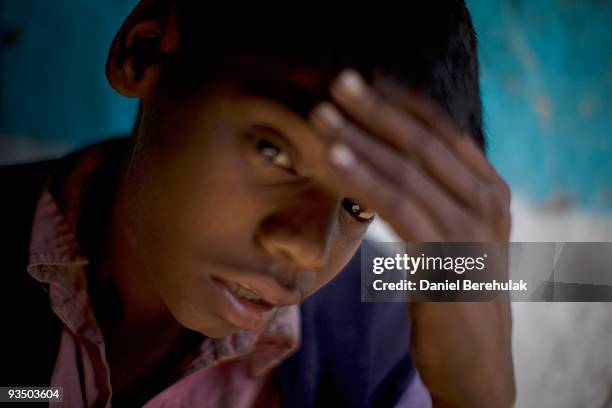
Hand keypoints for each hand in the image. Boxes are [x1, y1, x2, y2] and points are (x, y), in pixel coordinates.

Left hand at [309, 69, 514, 406]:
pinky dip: (363, 178)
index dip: (400, 102)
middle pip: (424, 140)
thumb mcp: (451, 236)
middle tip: (338, 81)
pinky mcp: (447, 257)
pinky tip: (333, 157)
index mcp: (488, 189)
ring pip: (407, 169)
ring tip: (322, 113)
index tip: (362, 82)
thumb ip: (434, 197)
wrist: (476, 362)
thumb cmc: (454, 295)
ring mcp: (471, 228)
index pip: (441, 130)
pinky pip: (397, 205)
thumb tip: (390, 163)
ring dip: (359, 137)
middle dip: (376, 107)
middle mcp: (487, 200)